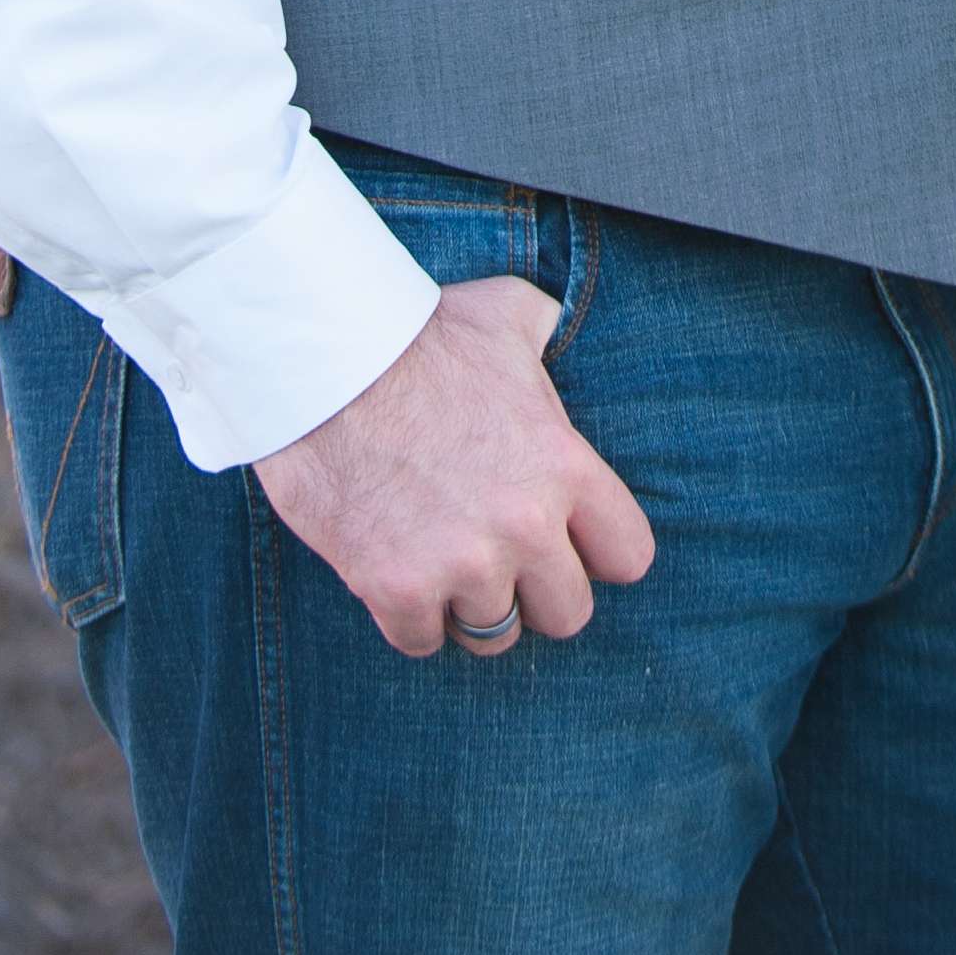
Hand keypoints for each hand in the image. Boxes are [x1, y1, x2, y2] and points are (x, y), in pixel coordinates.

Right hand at [253, 276, 655, 657]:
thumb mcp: (510, 312)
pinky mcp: (398, 590)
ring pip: (495, 635)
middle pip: (569, 614)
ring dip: (471, 605)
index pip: (629, 556)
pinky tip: (396, 570)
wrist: (325, 365)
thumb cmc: (420, 335)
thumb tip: (559, 328)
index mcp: (564, 466)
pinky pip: (423, 641)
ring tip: (445, 558)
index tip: (570, 542)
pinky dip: (409, 616)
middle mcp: (525, 526)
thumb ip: (549, 333)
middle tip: (502, 558)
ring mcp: (462, 564)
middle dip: (538, 591)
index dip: (600, 553)